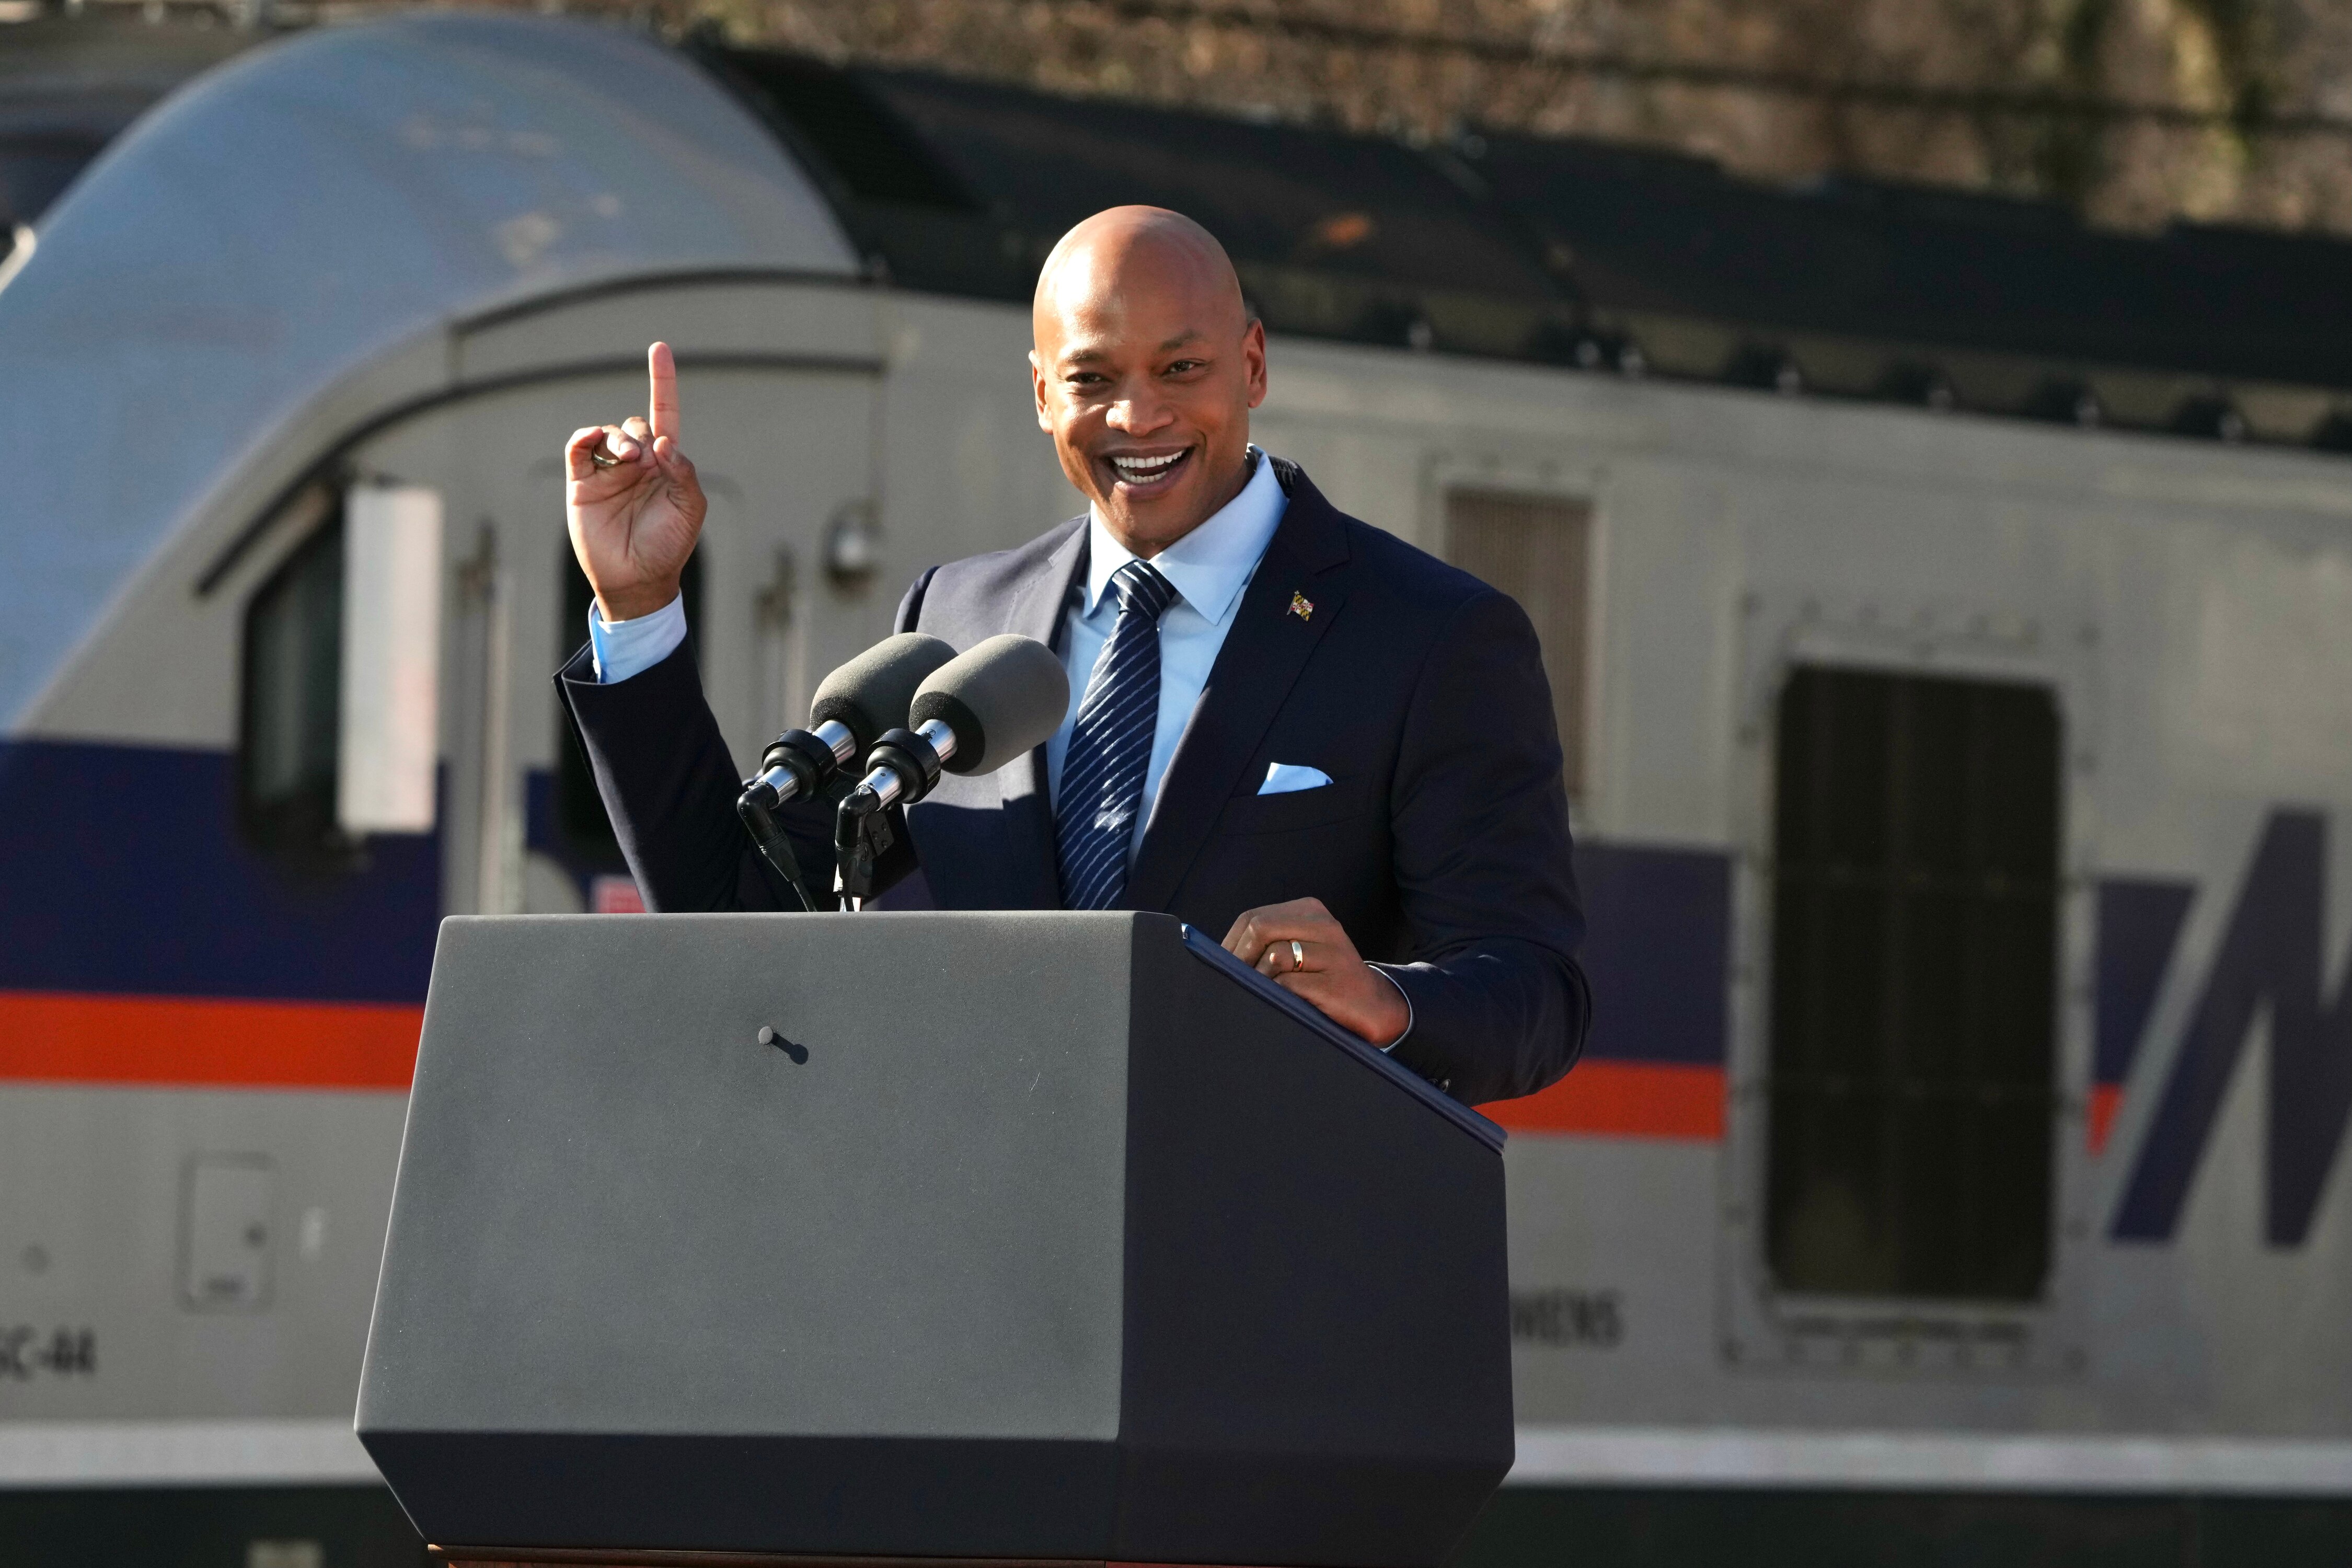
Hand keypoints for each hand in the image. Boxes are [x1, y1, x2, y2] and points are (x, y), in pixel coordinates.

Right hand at [564, 342, 705, 622]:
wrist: (636, 578)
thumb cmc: (668, 544)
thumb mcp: (690, 508)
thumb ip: (683, 471)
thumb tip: (664, 442)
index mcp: (666, 464)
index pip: (665, 414)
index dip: (663, 382)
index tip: (660, 348)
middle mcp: (637, 462)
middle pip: (637, 423)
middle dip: (643, 435)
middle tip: (645, 463)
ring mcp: (608, 470)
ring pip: (610, 433)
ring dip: (621, 440)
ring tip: (628, 462)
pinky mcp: (583, 481)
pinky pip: (580, 446)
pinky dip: (586, 436)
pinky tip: (596, 440)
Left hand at [1221, 897, 1408, 1047]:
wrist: (1376, 1006)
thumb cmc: (1324, 979)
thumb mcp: (1300, 950)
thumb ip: (1268, 943)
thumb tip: (1218, 956)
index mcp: (1310, 910)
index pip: (1252, 918)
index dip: (1229, 945)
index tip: (1220, 968)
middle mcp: (1325, 925)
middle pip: (1260, 929)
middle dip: (1239, 959)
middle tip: (1233, 983)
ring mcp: (1334, 953)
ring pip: (1274, 956)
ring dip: (1259, 980)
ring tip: (1263, 995)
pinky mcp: (1336, 983)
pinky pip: (1290, 985)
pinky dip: (1277, 996)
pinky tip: (1283, 1004)